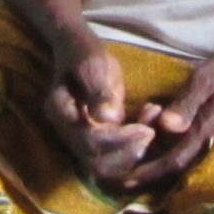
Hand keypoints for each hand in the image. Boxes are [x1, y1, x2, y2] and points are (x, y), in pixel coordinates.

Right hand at [37, 31, 150, 183]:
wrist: (78, 49)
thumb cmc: (84, 53)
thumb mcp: (92, 64)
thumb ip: (98, 90)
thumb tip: (107, 118)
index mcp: (60, 114)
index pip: (89, 142)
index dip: (119, 141)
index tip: (146, 129)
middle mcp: (67, 132)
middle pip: (96, 162)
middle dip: (127, 152)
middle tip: (151, 132)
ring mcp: (81, 137)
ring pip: (106, 163)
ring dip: (133, 150)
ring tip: (152, 125)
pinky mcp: (96, 136)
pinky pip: (115, 152)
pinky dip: (135, 142)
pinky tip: (150, 117)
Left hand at [116, 42, 213, 190]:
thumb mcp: (205, 79)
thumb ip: (185, 104)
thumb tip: (165, 126)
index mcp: (206, 130)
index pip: (173, 161)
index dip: (149, 172)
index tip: (127, 182)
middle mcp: (213, 141)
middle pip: (178, 166)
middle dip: (152, 169)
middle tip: (126, 170)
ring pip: (187, 158)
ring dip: (163, 158)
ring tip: (141, 154)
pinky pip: (195, 148)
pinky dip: (176, 148)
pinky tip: (165, 139)